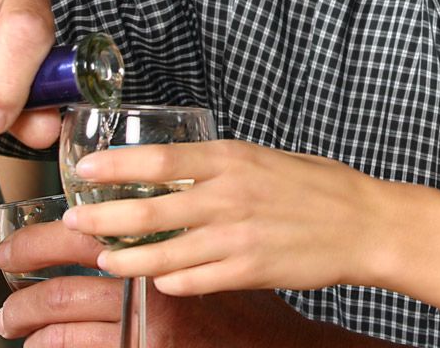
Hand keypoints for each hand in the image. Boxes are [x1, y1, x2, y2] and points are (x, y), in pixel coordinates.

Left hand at [61, 141, 390, 295]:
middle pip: (147, 209)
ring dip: (124, 258)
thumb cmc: (322, 188)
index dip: (114, 165)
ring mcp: (237, 236)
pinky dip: (168, 282)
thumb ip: (226, 165)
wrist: (366, 224)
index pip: (159, 158)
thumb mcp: (270, 159)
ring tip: (104, 258)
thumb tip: (183, 169)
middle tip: (74, 221)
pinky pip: (191, 281)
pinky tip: (158, 280)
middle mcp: (230, 195)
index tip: (84, 169)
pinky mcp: (248, 271)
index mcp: (235, 158)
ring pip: (160, 254)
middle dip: (101, 218)